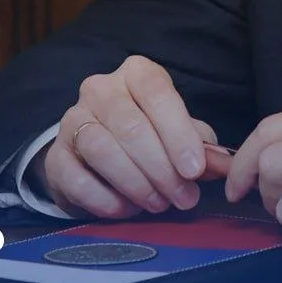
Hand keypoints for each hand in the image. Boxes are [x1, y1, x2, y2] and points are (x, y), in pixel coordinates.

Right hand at [36, 55, 234, 218]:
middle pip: (132, 126)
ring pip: (103, 150)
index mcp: (136, 73)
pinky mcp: (55, 156)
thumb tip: (226, 166)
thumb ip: (201, 147)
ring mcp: (73, 120)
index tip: (195, 170)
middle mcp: (101, 89)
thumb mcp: (177, 132)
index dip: (178, 133)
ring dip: (137, 184)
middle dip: (162, 168)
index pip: (158, 95)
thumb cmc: (147, 134)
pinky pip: (77, 178)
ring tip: (159, 204)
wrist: (93, 151)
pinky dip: (105, 198)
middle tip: (184, 198)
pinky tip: (126, 209)